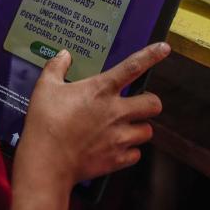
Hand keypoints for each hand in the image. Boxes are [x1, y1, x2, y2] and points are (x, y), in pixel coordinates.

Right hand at [10, 43, 168, 209]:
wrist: (47, 160)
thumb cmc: (45, 122)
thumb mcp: (45, 87)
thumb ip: (56, 67)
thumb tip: (63, 55)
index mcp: (100, 90)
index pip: (133, 67)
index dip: (151, 55)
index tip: (164, 48)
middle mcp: (116, 112)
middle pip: (154, 103)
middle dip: (149, 102)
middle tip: (136, 104)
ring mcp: (120, 137)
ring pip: (148, 130)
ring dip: (139, 127)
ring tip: (124, 127)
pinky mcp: (118, 158)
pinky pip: (136, 154)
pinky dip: (129, 151)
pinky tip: (116, 147)